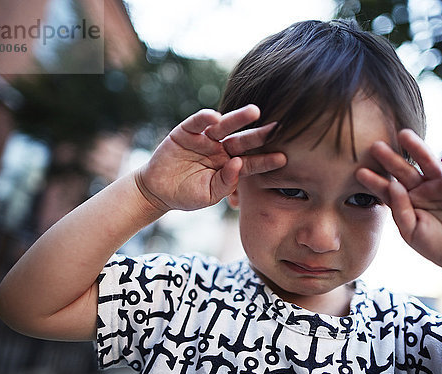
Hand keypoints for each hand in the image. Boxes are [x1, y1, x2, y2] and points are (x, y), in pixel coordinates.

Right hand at [137, 105, 286, 212]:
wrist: (158, 191)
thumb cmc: (187, 194)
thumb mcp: (208, 195)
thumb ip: (225, 182)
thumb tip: (238, 163)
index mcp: (230, 165)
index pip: (251, 162)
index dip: (265, 160)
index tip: (283, 158)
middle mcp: (220, 149)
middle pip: (242, 140)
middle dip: (259, 134)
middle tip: (278, 126)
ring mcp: (204, 139)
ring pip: (224, 127)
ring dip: (238, 118)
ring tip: (255, 111)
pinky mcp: (185, 132)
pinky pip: (197, 123)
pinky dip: (204, 118)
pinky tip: (214, 116)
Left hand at [356, 129, 441, 278]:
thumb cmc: (434, 245)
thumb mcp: (411, 232)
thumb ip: (400, 210)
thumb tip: (394, 185)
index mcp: (405, 199)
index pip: (386, 187)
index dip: (374, 180)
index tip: (359, 172)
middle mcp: (421, 187)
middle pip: (404, 169)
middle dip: (390, 158)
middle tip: (375, 146)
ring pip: (428, 162)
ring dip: (417, 148)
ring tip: (404, 135)